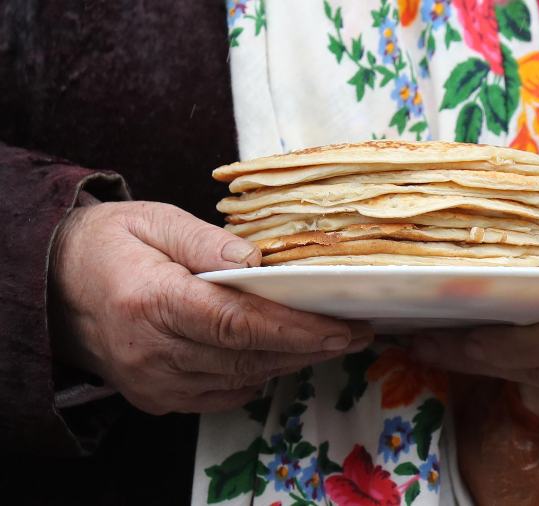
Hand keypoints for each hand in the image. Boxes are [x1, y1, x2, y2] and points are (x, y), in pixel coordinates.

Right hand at [50, 201, 371, 413]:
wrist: (52, 287)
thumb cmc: (107, 245)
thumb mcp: (153, 220)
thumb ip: (205, 241)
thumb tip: (255, 261)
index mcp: (152, 300)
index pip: (238, 323)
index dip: (297, 329)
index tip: (344, 329)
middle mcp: (152, 351)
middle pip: (248, 356)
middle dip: (308, 347)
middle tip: (354, 333)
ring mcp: (152, 381)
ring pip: (240, 379)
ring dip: (288, 361)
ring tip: (326, 340)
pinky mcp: (154, 396)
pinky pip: (220, 395)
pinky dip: (254, 375)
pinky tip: (276, 354)